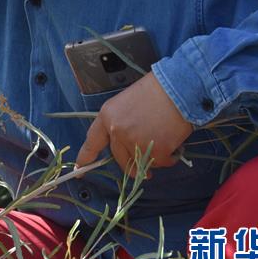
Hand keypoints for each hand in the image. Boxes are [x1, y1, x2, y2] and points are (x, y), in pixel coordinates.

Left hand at [75, 72, 193, 177]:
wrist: (178, 87)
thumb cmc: (155, 90)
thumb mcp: (126, 102)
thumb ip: (120, 122)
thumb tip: (124, 143)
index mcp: (107, 116)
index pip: (92, 141)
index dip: (86, 157)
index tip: (79, 169)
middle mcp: (117, 131)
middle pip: (119, 159)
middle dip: (131, 166)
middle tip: (144, 171)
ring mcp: (135, 142)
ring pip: (140, 164)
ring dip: (152, 161)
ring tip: (163, 148)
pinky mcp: (155, 151)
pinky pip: (160, 163)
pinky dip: (169, 158)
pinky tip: (174, 145)